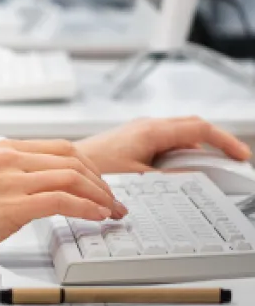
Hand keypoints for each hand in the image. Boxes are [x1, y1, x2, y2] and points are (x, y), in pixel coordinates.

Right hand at [0, 138, 125, 278]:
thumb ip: (12, 177)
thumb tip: (45, 189)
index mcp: (2, 149)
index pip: (60, 148)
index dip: (89, 167)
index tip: (101, 186)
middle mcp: (8, 158)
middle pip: (72, 158)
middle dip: (100, 181)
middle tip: (114, 201)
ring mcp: (10, 180)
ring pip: (72, 177)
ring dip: (100, 196)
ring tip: (111, 212)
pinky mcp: (12, 205)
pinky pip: (62, 201)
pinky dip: (86, 208)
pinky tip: (96, 217)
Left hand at [76, 116, 251, 174]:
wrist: (68, 166)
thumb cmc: (96, 169)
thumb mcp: (142, 178)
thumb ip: (172, 178)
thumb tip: (198, 179)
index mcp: (152, 131)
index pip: (199, 128)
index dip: (224, 140)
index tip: (241, 155)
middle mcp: (147, 126)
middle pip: (192, 128)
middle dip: (216, 143)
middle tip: (233, 162)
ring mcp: (140, 132)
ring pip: (179, 136)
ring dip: (197, 151)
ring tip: (210, 173)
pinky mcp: (134, 140)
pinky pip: (167, 143)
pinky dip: (181, 156)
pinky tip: (182, 174)